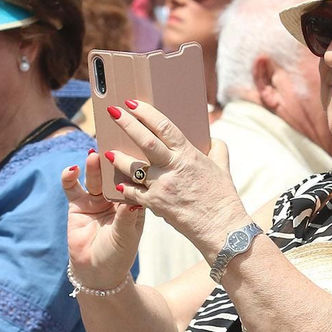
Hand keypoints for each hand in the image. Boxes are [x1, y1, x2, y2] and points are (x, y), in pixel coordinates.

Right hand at [61, 150, 143, 291]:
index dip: (133, 168)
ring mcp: (96, 199)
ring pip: (95, 178)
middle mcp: (115, 197)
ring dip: (94, 167)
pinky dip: (70, 177)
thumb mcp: (126, 236)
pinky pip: (72, 187)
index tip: (134, 153)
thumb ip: (126, 217)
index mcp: (133, 203)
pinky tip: (71, 170)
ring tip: (93, 156)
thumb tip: (131, 199)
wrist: (96, 272)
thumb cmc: (117, 255)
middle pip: (113, 175)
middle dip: (112, 162)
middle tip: (110, 149)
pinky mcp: (78, 204)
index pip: (134, 181)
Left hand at [107, 100, 249, 258]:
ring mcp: (161, 186)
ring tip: (108, 152)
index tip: (132, 103)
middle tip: (112, 112)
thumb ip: (217, 149)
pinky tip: (118, 183)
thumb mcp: (223, 168)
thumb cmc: (222, 198)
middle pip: (144, 141)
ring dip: (118, 158)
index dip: (145, 113)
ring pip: (133, 167)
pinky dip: (125, 187)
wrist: (221, 228)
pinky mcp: (155, 205)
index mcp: (188, 155)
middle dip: (126, 123)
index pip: (163, 127)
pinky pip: (134, 193)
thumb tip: (211, 139)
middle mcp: (172, 168)